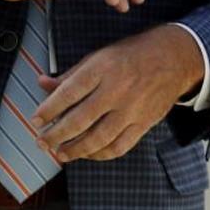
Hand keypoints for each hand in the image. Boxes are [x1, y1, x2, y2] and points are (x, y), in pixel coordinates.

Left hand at [31, 25, 203, 161]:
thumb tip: (43, 83)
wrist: (173, 58)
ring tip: (59, 152)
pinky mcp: (143, 123)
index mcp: (103, 67)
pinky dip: (100, 154)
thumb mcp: (100, 55)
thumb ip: (71, 74)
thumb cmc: (132, 54)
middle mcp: (117, 89)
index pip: (69, 93)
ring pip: (98, 138)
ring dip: (74, 149)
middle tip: (42, 141)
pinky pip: (118, 147)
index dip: (49, 109)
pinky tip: (87, 154)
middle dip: (56, 134)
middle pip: (80, 119)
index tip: (35, 120)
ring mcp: (131, 109)